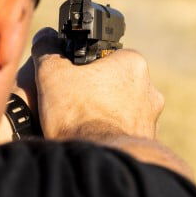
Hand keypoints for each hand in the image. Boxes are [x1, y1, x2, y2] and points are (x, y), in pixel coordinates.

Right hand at [29, 28, 163, 140]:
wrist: (100, 159)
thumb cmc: (78, 115)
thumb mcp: (52, 74)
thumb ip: (47, 50)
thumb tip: (45, 37)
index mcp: (132, 64)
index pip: (105, 57)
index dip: (84, 68)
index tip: (70, 80)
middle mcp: (149, 89)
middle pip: (112, 84)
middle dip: (93, 92)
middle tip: (71, 103)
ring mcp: (150, 117)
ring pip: (119, 109)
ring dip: (102, 114)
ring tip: (80, 124)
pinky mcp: (146, 141)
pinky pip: (123, 132)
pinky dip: (110, 134)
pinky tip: (92, 139)